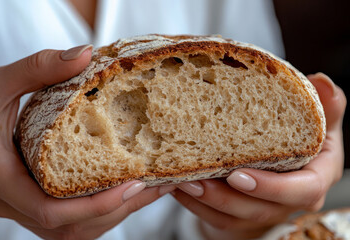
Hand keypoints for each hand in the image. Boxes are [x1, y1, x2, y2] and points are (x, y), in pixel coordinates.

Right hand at [0, 45, 173, 239]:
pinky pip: (65, 222)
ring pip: (71, 231)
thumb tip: (85, 54)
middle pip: (72, 227)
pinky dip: (94, 212)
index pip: (53, 211)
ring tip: (145, 190)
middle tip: (156, 186)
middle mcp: (9, 204)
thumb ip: (37, 69)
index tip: (136, 184)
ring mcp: (17, 208)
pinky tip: (116, 191)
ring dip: (110, 214)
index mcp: (1, 180)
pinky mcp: (24, 203)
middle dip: (118, 210)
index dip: (97, 204)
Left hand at [173, 73, 346, 239]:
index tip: (237, 175)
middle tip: (194, 179)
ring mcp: (263, 211)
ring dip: (203, 201)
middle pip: (260, 209)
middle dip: (224, 197)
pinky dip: (195, 205)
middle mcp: (289, 199)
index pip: (303, 190)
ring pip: (233, 217)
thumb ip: (324, 107)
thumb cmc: (297, 140)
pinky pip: (216, 219)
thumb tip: (322, 81)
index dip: (271, 187)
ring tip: (178, 182)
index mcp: (315, 176)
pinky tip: (176, 187)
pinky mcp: (241, 216)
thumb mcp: (315, 123)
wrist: (279, 164)